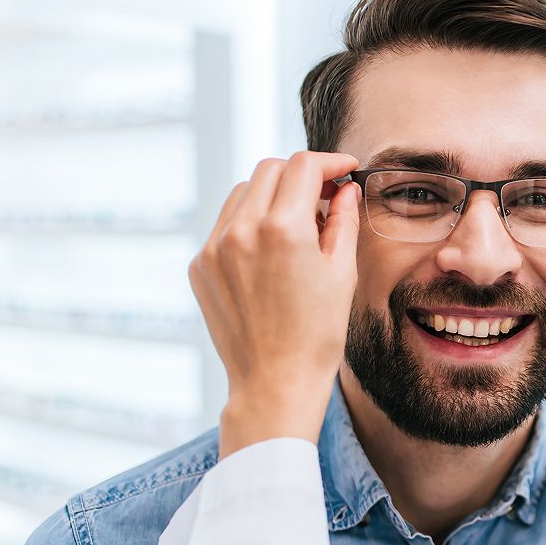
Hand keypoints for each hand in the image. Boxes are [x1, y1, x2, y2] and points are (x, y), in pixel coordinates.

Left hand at [188, 150, 360, 456]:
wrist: (275, 382)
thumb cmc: (317, 335)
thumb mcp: (342, 273)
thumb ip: (343, 221)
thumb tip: (345, 189)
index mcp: (283, 229)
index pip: (305, 166)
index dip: (330, 162)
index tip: (345, 170)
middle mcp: (241, 230)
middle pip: (271, 170)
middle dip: (301, 174)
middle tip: (325, 196)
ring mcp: (214, 247)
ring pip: (244, 192)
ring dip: (272, 196)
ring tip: (297, 226)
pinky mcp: (200, 265)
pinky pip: (225, 224)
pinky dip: (249, 223)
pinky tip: (271, 253)